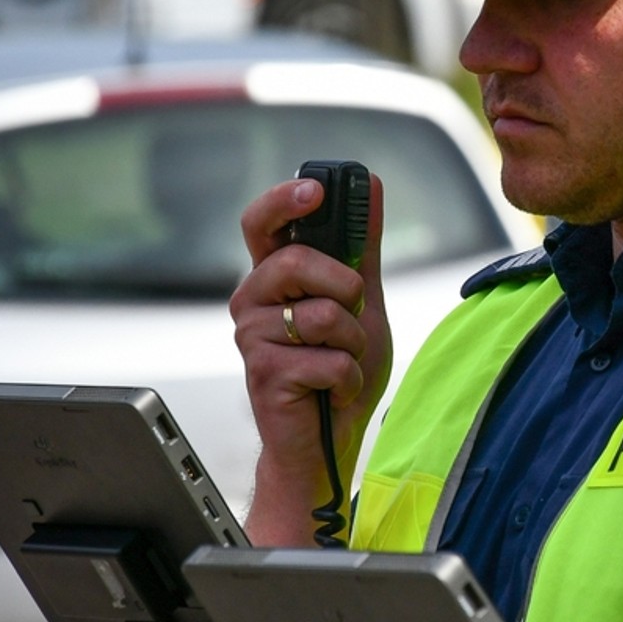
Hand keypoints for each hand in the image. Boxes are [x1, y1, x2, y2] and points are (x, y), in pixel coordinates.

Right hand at [232, 174, 394, 545]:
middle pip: (297, 262)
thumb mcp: (362, 300)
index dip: (283, 201)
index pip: (262, 222)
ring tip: (341, 362)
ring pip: (322, 314)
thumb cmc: (339, 368)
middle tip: (351, 316)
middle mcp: (252, 300)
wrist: (332, 438)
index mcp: (273, 275)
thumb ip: (362, 246)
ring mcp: (252, 337)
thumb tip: (370, 183)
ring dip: (352, 343)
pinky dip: (349, 378)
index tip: (314, 191)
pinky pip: (328, 359)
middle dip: (346, 288)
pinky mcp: (264, 374)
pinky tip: (334, 391)